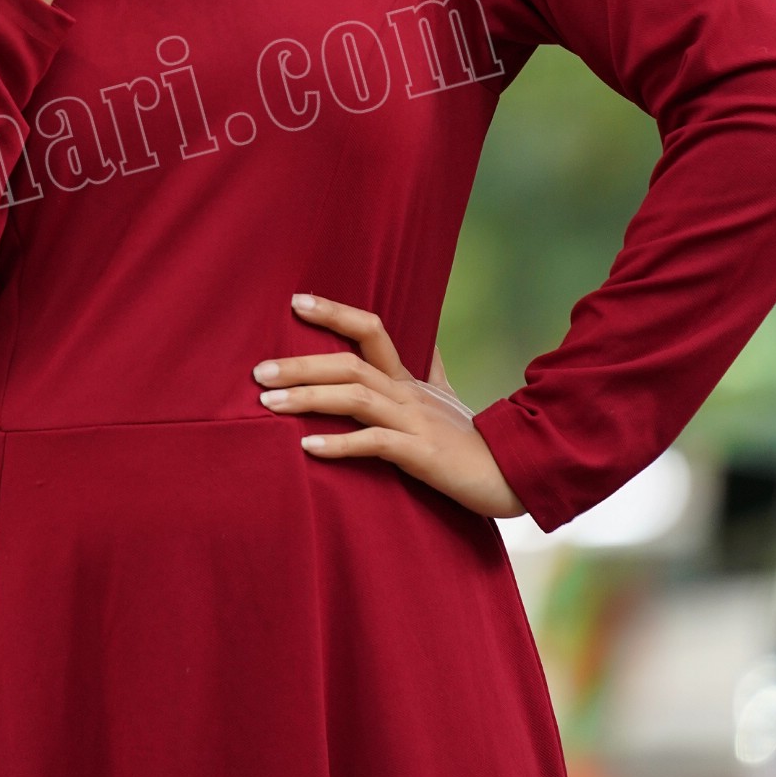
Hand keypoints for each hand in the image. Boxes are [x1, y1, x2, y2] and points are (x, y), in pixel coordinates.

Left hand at [252, 295, 525, 518]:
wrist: (517, 474)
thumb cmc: (475, 441)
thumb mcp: (450, 399)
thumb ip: (435, 371)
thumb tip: (432, 342)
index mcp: (411, 378)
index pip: (371, 330)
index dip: (334, 313)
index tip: (296, 301)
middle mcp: (409, 393)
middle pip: (350, 364)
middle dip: (301, 364)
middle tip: (258, 370)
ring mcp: (415, 421)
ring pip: (356, 398)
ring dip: (308, 398)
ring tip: (268, 403)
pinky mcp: (421, 454)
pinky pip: (375, 443)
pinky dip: (340, 444)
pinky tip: (307, 448)